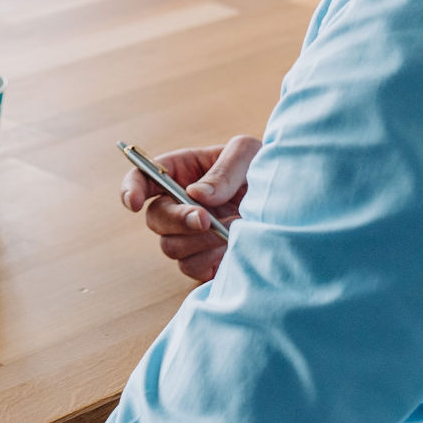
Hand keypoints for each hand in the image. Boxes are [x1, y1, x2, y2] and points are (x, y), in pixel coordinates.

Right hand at [120, 135, 257, 282]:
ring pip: (171, 248)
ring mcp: (190, 235)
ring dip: (200, 242)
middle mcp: (178, 204)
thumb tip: (196, 196)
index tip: (133, 202)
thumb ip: (223, 170)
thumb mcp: (247, 153)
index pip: (141, 178)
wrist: (291, 202)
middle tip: (205, 220)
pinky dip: (210, 261)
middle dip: (177, 220)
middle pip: (155, 219)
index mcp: (180, 171)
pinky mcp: (204, 259)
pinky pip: (192, 269)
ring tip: (235, 230)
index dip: (130, 189)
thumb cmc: (264, 167)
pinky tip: (233, 249)